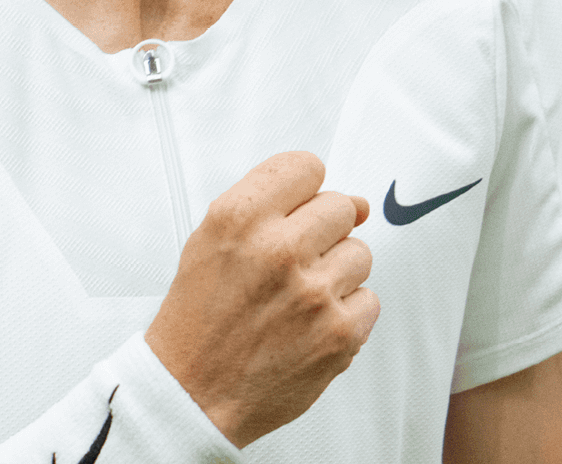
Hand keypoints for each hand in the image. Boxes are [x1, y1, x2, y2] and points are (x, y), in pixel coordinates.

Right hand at [145, 151, 378, 445]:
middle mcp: (277, 250)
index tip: (300, 208)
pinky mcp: (340, 333)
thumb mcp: (210, 243)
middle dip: (324, 232)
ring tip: (298, 298)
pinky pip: (369, 300)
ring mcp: (313, 292)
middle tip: (295, 262)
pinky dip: (346, 313)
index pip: (305, 167)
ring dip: (336, 273)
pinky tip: (311, 325)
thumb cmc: (199, 323)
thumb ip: (272, 208)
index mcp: (239, 220)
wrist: (192, 394)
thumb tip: (353, 202)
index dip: (304, 190)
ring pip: (360, 254)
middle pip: (342, 207)